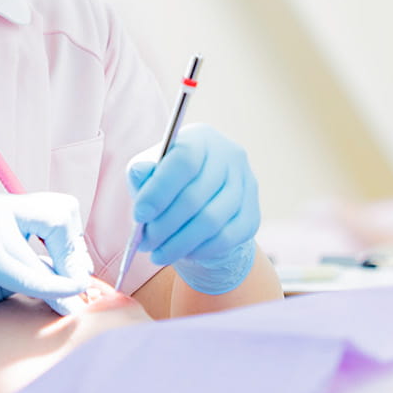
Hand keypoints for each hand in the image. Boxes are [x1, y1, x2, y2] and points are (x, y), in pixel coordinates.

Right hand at [0, 193, 92, 356]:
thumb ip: (32, 262)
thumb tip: (76, 273)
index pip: (57, 207)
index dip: (73, 240)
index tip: (74, 270)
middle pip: (61, 215)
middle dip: (76, 252)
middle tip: (77, 283)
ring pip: (48, 245)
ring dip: (69, 278)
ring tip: (75, 304)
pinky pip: (30, 273)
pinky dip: (53, 289)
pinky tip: (64, 303)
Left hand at [127, 123, 260, 294]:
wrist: (201, 204)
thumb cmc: (168, 184)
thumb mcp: (149, 174)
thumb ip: (143, 173)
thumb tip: (141, 171)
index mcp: (201, 138)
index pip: (183, 160)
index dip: (160, 190)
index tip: (139, 215)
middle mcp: (229, 156)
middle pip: (196, 195)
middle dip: (165, 225)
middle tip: (146, 243)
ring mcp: (246, 185)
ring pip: (212, 221)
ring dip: (180, 243)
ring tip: (158, 254)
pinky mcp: (253, 214)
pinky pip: (226, 238)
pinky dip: (200, 250)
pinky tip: (183, 253)